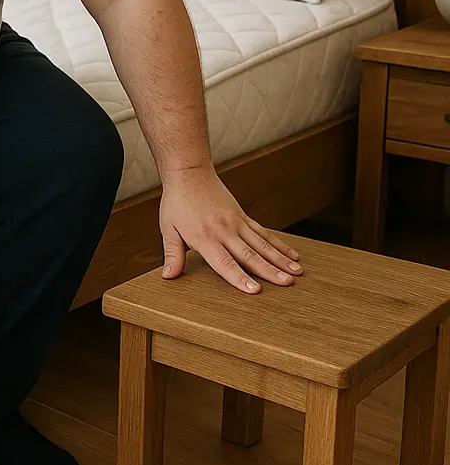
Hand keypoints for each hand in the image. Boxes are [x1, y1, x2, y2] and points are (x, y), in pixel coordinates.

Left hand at [159, 169, 300, 293]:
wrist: (189, 173)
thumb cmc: (176, 202)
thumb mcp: (168, 228)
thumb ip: (173, 254)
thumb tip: (168, 277)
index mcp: (204, 237)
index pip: (224, 262)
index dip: (239, 278)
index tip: (256, 291)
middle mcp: (224, 231)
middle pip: (249, 254)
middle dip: (269, 271)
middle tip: (288, 283)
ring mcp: (236, 222)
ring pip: (262, 244)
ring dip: (280, 259)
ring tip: (297, 273)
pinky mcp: (242, 216)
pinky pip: (263, 233)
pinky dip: (278, 245)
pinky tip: (292, 255)